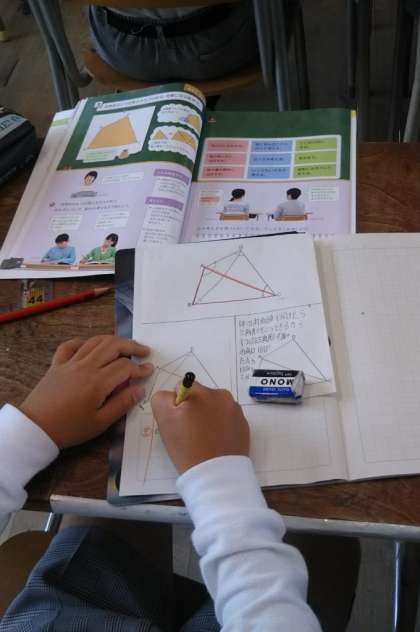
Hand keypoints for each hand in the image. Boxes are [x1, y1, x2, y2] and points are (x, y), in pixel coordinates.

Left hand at [20, 335, 152, 448]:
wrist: (36, 428)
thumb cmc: (70, 428)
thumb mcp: (100, 423)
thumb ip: (122, 404)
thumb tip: (139, 389)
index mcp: (98, 382)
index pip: (125, 367)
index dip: (140, 367)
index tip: (149, 370)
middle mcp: (86, 366)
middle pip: (112, 345)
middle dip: (131, 345)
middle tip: (143, 351)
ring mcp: (70, 363)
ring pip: (94, 341)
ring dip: (112, 340)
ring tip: (123, 346)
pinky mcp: (56, 365)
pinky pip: (70, 346)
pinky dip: (83, 342)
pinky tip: (90, 346)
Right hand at [151, 382, 249, 474]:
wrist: (216, 474)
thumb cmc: (188, 446)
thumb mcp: (164, 419)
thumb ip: (162, 398)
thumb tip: (172, 395)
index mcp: (204, 392)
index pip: (183, 387)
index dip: (177, 405)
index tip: (179, 422)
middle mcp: (223, 396)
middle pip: (201, 397)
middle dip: (194, 410)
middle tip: (189, 433)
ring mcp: (236, 412)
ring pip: (214, 408)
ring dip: (207, 418)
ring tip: (203, 440)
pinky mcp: (244, 427)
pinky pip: (226, 421)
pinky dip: (219, 428)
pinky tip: (214, 443)